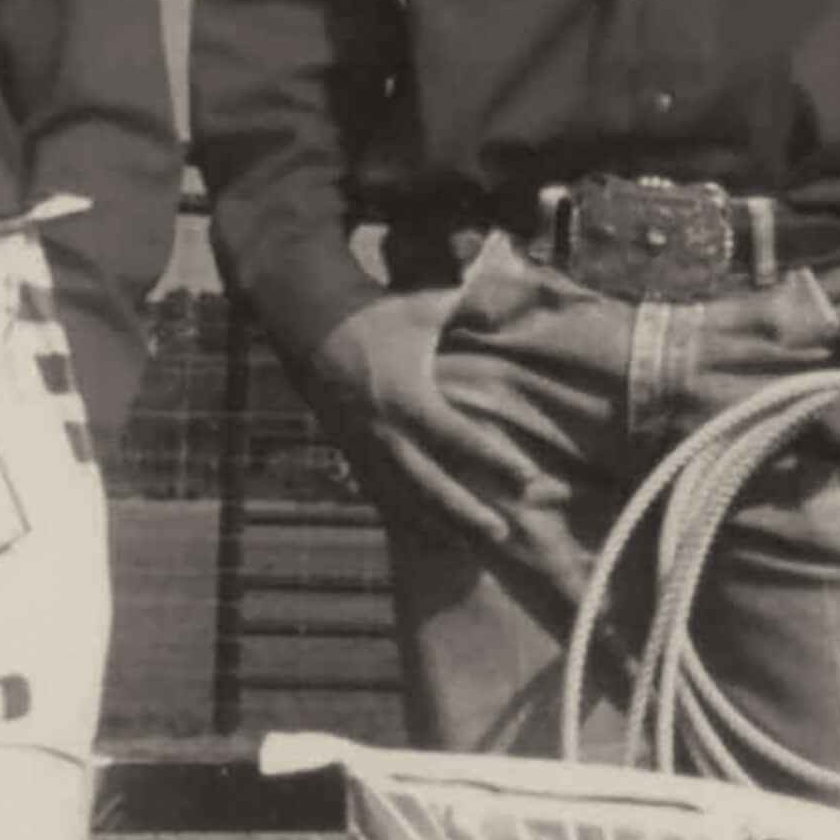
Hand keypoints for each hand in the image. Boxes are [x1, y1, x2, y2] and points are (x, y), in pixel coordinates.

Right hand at [304, 286, 548, 546]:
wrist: (311, 328)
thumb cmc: (378, 314)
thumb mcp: (426, 306)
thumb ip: (472, 307)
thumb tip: (520, 294)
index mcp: (406, 396)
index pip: (455, 436)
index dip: (493, 459)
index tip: (527, 477)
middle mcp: (384, 429)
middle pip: (429, 483)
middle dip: (465, 511)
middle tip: (503, 532)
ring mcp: (365, 447)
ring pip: (404, 498)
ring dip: (439, 524)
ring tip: (474, 545)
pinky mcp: (354, 454)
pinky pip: (383, 496)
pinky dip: (408, 520)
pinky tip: (435, 538)